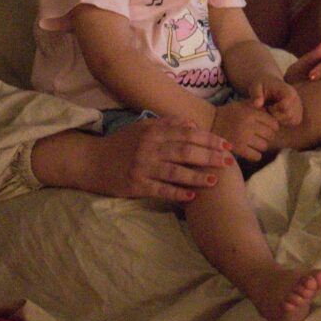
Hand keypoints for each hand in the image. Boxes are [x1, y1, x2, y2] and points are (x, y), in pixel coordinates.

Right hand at [85, 117, 231, 202]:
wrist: (91, 161)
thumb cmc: (121, 144)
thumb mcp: (142, 128)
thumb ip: (167, 124)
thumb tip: (193, 125)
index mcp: (152, 130)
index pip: (187, 133)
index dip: (209, 139)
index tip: (226, 145)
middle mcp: (149, 147)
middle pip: (186, 151)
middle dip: (210, 156)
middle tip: (229, 162)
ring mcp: (142, 166)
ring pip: (176, 171)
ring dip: (197, 176)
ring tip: (215, 180)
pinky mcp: (136, 185)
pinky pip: (161, 190)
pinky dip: (177, 193)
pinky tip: (192, 196)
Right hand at [212, 102, 281, 162]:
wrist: (208, 122)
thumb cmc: (228, 113)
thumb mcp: (242, 105)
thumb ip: (257, 107)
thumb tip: (274, 111)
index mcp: (251, 113)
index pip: (273, 123)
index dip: (273, 127)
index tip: (268, 128)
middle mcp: (248, 125)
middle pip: (270, 135)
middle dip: (267, 136)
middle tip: (261, 136)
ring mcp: (243, 138)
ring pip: (264, 146)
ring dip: (261, 146)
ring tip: (254, 143)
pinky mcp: (238, 149)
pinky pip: (256, 156)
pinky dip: (256, 155)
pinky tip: (251, 151)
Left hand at [255, 78, 304, 127]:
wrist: (268, 83)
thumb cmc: (261, 85)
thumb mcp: (255, 87)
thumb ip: (256, 95)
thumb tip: (257, 105)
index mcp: (289, 91)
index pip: (285, 107)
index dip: (274, 110)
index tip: (267, 106)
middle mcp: (297, 99)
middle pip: (289, 115)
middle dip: (276, 116)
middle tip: (268, 110)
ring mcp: (299, 106)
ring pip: (292, 120)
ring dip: (280, 120)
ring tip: (272, 112)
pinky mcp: (298, 113)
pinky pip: (293, 122)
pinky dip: (284, 121)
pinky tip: (276, 115)